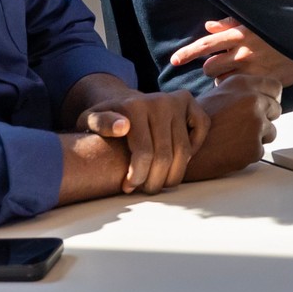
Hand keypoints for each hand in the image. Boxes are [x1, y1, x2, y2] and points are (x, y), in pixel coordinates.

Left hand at [68, 74, 208, 193]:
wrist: (122, 101)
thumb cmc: (106, 120)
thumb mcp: (90, 120)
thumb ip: (100, 124)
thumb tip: (122, 127)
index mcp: (134, 106)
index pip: (144, 153)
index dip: (138, 177)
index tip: (129, 188)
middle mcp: (159, 101)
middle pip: (165, 155)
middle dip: (155, 181)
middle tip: (147, 190)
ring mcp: (177, 101)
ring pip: (184, 150)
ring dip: (174, 174)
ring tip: (161, 183)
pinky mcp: (190, 102)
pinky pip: (202, 128)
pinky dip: (194, 148)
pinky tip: (179, 159)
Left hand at [171, 18, 292, 87]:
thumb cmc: (278, 28)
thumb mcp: (253, 21)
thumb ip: (229, 23)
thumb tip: (208, 26)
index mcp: (238, 34)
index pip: (205, 44)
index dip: (186, 53)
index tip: (173, 61)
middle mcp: (242, 52)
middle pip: (209, 68)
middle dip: (211, 68)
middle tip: (221, 66)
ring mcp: (252, 69)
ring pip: (223, 81)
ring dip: (224, 79)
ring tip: (235, 75)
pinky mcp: (262, 81)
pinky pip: (240, 89)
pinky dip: (238, 87)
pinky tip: (245, 83)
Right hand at [184, 74, 282, 182]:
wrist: (178, 148)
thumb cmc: (192, 123)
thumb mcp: (218, 94)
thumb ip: (240, 93)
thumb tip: (259, 95)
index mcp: (243, 84)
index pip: (275, 87)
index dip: (270, 98)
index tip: (265, 105)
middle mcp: (253, 101)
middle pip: (276, 109)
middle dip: (265, 118)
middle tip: (244, 127)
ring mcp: (256, 124)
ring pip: (271, 131)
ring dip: (257, 136)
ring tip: (234, 139)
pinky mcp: (254, 147)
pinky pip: (260, 150)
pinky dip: (248, 153)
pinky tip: (230, 150)